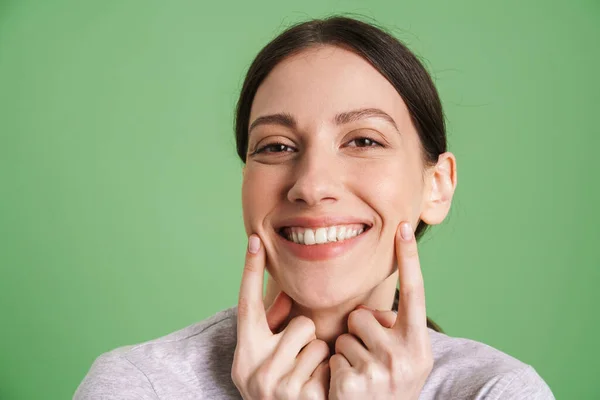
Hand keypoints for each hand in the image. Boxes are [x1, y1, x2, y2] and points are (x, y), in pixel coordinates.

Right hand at [231, 234, 330, 399]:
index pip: (247, 304)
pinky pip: (328, 362)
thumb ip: (274, 331)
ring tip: (308, 378)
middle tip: (299, 363)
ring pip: (316, 341)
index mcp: (245, 352)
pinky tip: (318, 391)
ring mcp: (275, 385)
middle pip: (298, 323)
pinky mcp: (299, 397)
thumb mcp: (267, 361)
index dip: (250, 270)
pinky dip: (329, 372)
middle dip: (306, 338)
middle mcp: (253, 368)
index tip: (255, 238)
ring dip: (319, 356)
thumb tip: (286, 295)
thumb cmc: (279, 388)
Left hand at [329, 221, 433, 399]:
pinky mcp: (354, 382)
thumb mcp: (406, 358)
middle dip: (360, 333)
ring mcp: (380, 371)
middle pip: (363, 315)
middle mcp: (405, 356)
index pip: (415, 293)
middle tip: (370, 360)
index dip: (409, 260)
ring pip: (346, 334)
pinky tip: (348, 387)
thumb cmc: (391, 385)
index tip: (402, 227)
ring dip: (348, 352)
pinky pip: (333, 355)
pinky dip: (336, 369)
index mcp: (419, 345)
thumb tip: (369, 309)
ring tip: (361, 374)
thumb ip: (396, 329)